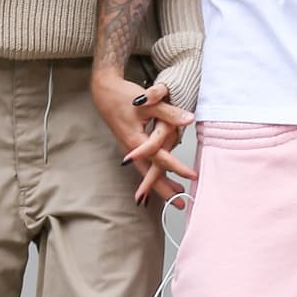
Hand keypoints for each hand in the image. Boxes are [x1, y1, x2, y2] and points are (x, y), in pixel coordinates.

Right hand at [91, 70, 195, 206]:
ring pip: (145, 172)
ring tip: (174, 196)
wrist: (104, 92)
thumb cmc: (124, 96)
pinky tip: (157, 180)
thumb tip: (189, 119)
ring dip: (158, 185)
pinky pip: (142, 165)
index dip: (178, 168)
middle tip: (180, 205)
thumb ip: (169, 112)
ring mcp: (129, 149)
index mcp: (137, 140)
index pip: (161, 158)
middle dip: (165, 190)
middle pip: (150, 174)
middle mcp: (132, 149)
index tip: (192, 176)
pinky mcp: (129, 146)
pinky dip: (151, 175)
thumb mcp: (149, 103)